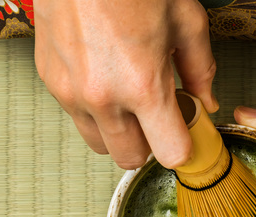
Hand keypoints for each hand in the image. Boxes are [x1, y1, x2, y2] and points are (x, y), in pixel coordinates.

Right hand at [33, 0, 217, 168]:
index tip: (188, 135)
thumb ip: (201, 70)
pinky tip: (107, 78)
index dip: (185, 148)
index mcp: (143, 86)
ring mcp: (70, 91)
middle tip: (160, 116)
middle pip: (131, 158)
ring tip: (131, 99)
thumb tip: (206, 101)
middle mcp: (103, 98)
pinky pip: (77, 116)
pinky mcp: (49, 80)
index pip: (170, 153)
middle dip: (150, 144)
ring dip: (120, 132)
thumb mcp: (185, 20)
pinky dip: (95, 110)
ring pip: (100, 144)